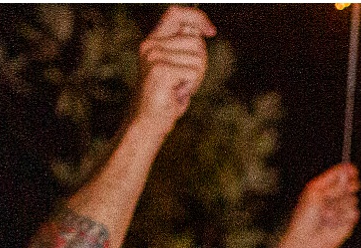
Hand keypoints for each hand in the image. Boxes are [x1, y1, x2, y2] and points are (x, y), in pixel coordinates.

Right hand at [134, 7, 213, 130]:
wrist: (148, 121)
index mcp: (154, 40)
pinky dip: (191, 85)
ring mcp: (153, 56)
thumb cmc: (168, 95)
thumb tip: (201, 30)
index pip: (176, 13)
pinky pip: (193, 72)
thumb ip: (186, 47)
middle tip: (184, 80)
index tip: (211, 31)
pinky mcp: (159, 70)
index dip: (197, 17)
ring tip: (178, 87)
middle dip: (200, 63)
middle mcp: (150, 44)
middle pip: (195, 41)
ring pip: (197, 58)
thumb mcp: (178, 66)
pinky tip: (176, 93)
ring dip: (195, 77)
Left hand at [277, 164, 359, 247]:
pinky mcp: (347, 222)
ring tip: (327, 216)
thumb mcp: (315, 194)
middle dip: (347, 187)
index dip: (345, 171)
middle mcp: (333, 198)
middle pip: (348, 185)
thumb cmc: (305, 217)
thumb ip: (332, 185)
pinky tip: (333, 223)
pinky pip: (353, 213)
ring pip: (352, 199)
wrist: (308, 240)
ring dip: (340, 206)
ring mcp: (340, 209)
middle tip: (348, 187)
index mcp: (322, 188)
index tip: (352, 169)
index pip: (337, 176)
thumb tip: (345, 176)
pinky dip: (344, 217)